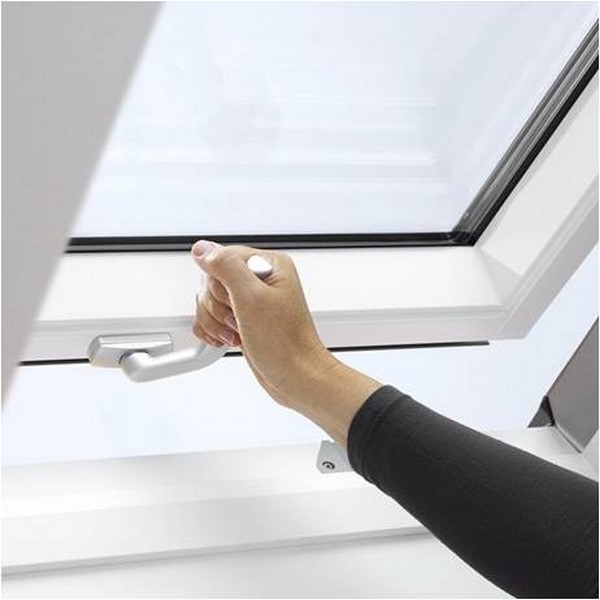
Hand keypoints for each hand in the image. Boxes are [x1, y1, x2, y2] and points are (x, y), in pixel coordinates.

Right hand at [191, 240, 381, 445]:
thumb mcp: (252, 299)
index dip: (220, 284)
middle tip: (239, 320)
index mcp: (268, 265)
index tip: (234, 302)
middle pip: (211, 281)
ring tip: (238, 333)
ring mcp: (250, 301)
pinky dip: (213, 332)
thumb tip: (203, 249)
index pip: (222, 258)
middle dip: (218, 307)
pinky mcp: (241, 320)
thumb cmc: (285, 344)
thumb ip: (226, 268)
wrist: (295, 377)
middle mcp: (259, 280)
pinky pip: (210, 318)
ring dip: (216, 323)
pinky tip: (230, 339)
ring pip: (208, 301)